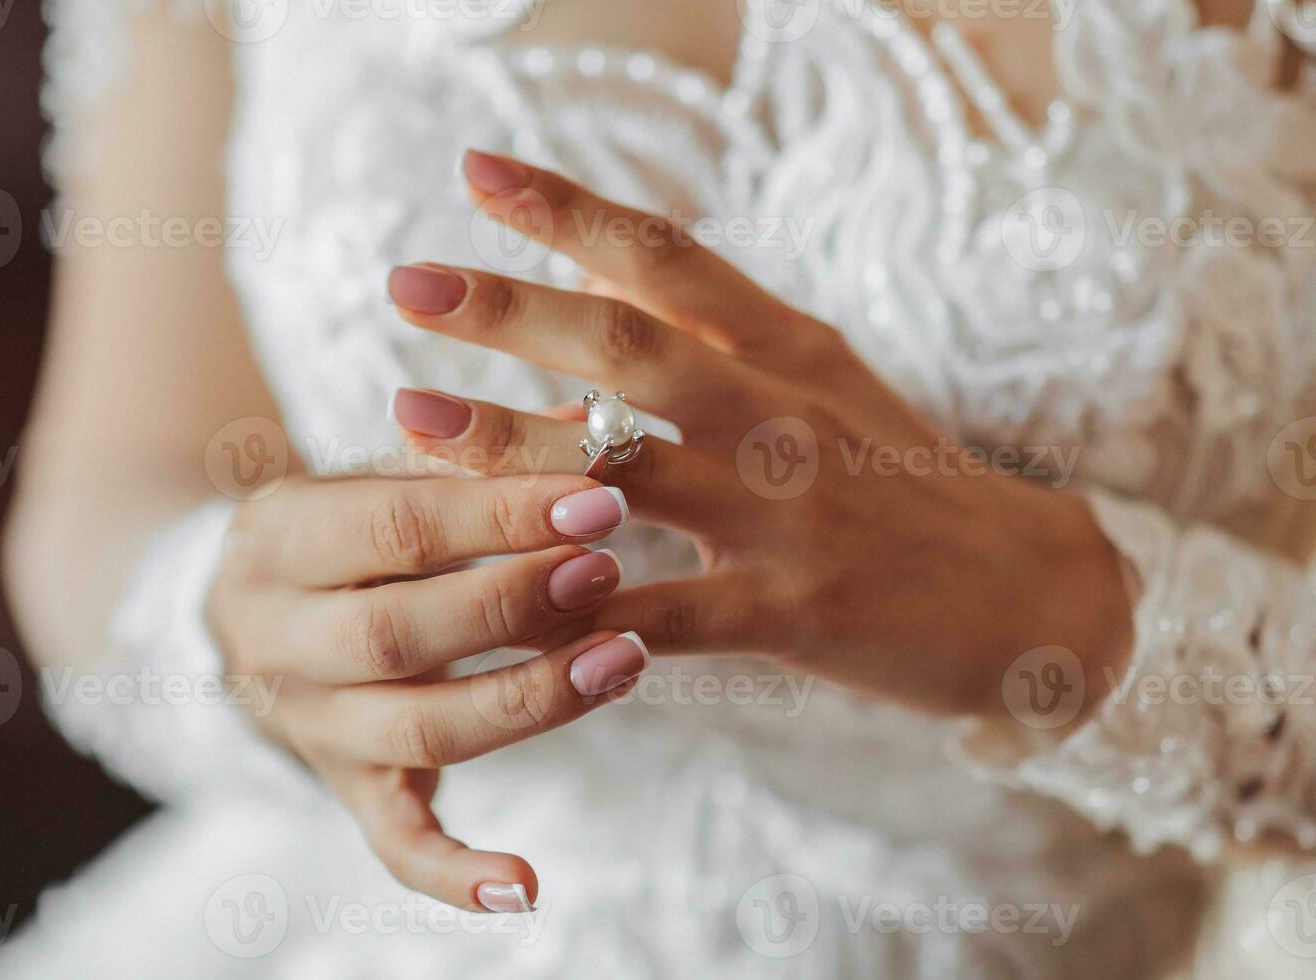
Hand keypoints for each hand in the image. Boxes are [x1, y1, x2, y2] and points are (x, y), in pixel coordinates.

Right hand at [207, 472, 647, 910]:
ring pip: (417, 732)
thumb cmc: (343, 530)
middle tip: (608, 571)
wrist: (246, 612)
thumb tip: (598, 425)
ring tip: (627, 657)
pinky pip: (394, 845)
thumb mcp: (379, 475)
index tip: (598, 496)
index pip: (393, 528)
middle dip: (513, 603)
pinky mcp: (347, 789)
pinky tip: (527, 885)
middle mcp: (279, 640)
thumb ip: (476, 454)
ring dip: (529, 700)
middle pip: (397, 636)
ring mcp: (312, 726)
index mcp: (279, 539)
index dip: (499, 516)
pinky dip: (456, 874)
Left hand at [383, 150, 1132, 717]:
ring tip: (411, 418)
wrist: (1030, 589)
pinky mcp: (791, 611)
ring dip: (512, 446)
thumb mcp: (820, 384)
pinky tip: (500, 607)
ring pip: (630, 469)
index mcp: (787, 349)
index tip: (475, 168)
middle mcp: (782, 414)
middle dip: (513, 308)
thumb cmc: (902, 479)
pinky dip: (580, 608)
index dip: (567, 208)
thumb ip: (711, 341)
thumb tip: (592, 298)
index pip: (668, 257)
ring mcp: (786, 513)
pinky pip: (661, 612)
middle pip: (631, 347)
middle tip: (407, 281)